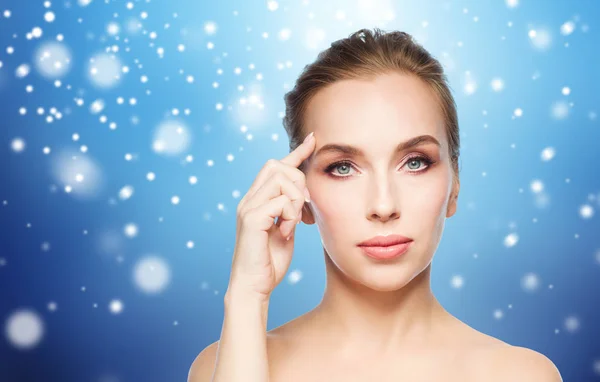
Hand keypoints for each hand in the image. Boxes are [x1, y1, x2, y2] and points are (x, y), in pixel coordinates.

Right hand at [227, 132, 315, 300]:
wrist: (254, 286)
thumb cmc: (269, 262)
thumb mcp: (286, 229)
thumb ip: (291, 210)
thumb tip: (303, 196)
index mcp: (257, 200)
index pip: (276, 166)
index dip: (296, 152)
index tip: (314, 139)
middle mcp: (249, 200)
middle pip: (277, 165)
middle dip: (298, 180)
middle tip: (306, 208)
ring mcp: (248, 208)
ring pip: (279, 178)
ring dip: (296, 199)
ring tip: (297, 222)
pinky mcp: (251, 220)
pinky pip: (280, 201)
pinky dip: (291, 215)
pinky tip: (288, 232)